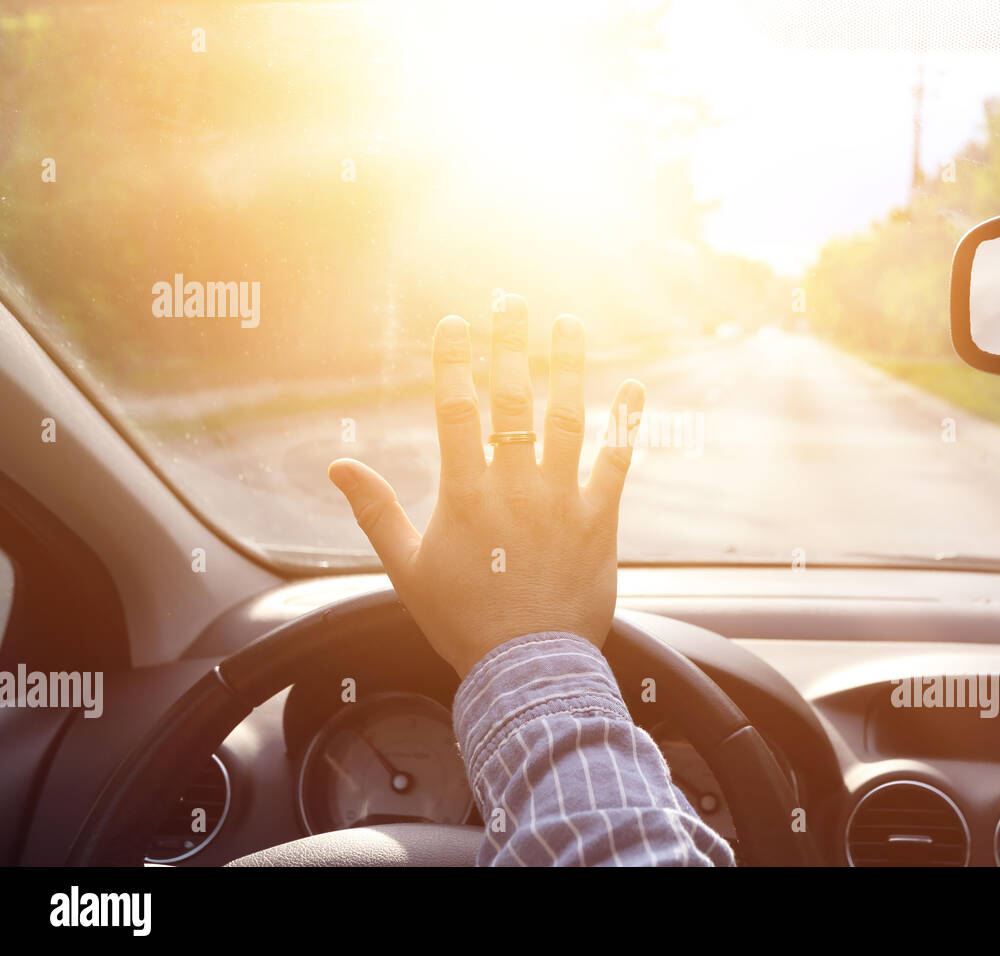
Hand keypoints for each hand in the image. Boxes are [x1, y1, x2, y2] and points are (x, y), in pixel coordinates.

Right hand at [327, 294, 644, 677]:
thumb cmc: (462, 621)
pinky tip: (634, 389)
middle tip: (510, 300)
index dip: (454, 361)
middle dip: (508, 345)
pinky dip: (625, 425)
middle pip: (511, 400)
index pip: (455, 410)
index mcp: (464, 494)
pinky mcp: (598, 520)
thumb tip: (338, 464)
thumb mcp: (405, 568)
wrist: (526, 669)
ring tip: (566, 323)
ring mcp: (560, 500)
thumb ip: (375, 511)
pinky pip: (615, 463)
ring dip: (566, 367)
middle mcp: (514, 486)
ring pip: (565, 418)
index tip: (455, 322)